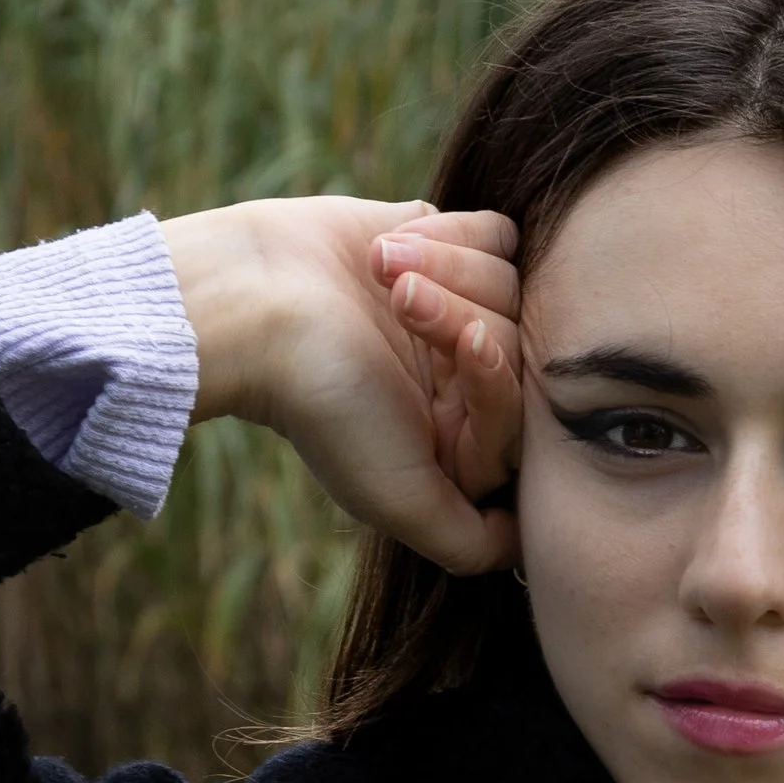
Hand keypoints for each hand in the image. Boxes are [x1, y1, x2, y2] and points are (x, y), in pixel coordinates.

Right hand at [160, 197, 521, 573]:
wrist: (257, 302)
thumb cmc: (326, 407)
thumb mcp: (399, 500)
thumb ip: (469, 542)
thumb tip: (526, 545)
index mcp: (452, 435)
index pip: (522, 409)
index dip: (496, 379)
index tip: (464, 348)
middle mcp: (456, 376)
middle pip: (518, 342)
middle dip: (459, 316)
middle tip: (401, 302)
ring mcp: (452, 308)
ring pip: (510, 283)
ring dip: (444, 271)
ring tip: (384, 271)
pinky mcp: (441, 245)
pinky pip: (497, 236)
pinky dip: (448, 237)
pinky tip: (389, 249)